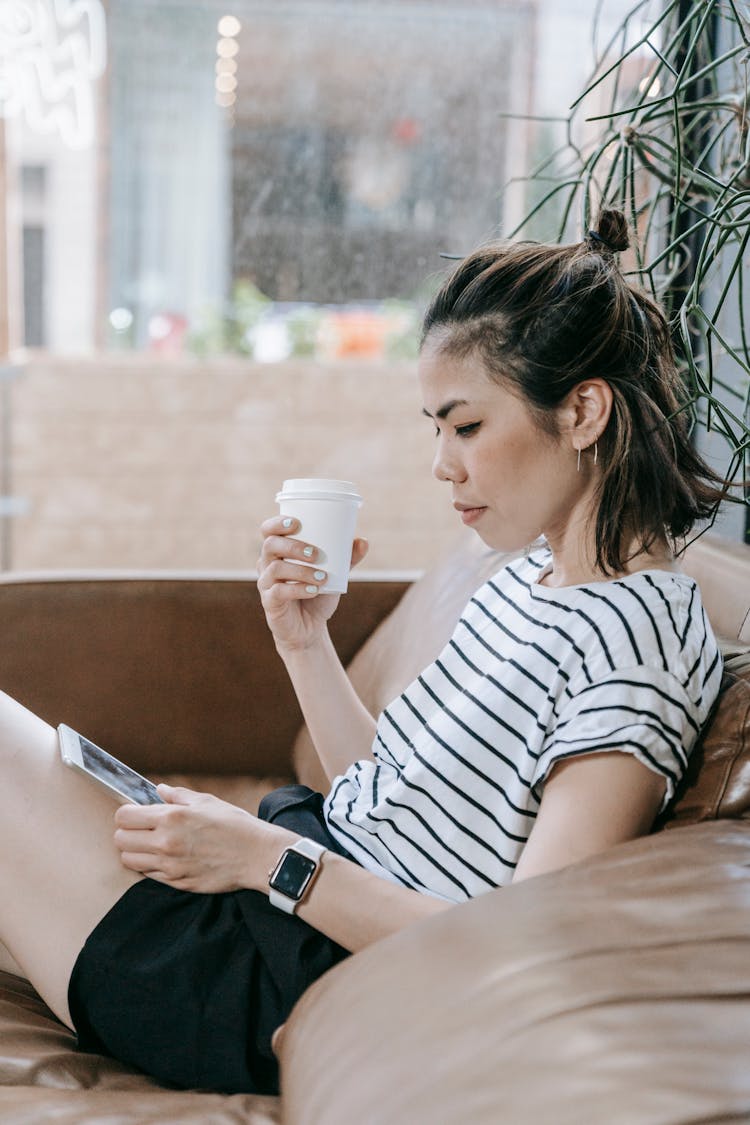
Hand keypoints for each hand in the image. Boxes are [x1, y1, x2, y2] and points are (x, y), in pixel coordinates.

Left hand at [113, 784, 292, 893]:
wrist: (256, 855)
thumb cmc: (234, 825)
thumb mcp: (207, 802)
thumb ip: (177, 796)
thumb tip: (159, 790)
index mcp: (171, 817)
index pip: (124, 817)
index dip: (127, 813)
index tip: (136, 813)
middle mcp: (165, 842)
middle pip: (120, 840)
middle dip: (127, 832)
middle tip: (142, 829)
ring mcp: (169, 866)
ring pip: (129, 860)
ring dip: (135, 851)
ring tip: (152, 844)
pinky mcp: (176, 882)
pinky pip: (147, 874)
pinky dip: (150, 865)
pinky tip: (166, 857)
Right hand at [257, 515, 367, 651]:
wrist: (310, 629)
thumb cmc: (317, 594)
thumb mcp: (334, 574)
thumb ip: (347, 558)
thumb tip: (363, 542)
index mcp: (279, 552)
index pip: (268, 530)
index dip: (278, 523)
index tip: (296, 523)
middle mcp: (268, 564)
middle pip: (270, 545)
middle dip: (293, 546)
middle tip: (316, 554)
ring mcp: (266, 584)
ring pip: (276, 568)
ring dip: (301, 570)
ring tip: (322, 577)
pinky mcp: (269, 603)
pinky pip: (279, 591)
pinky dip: (298, 589)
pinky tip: (314, 591)